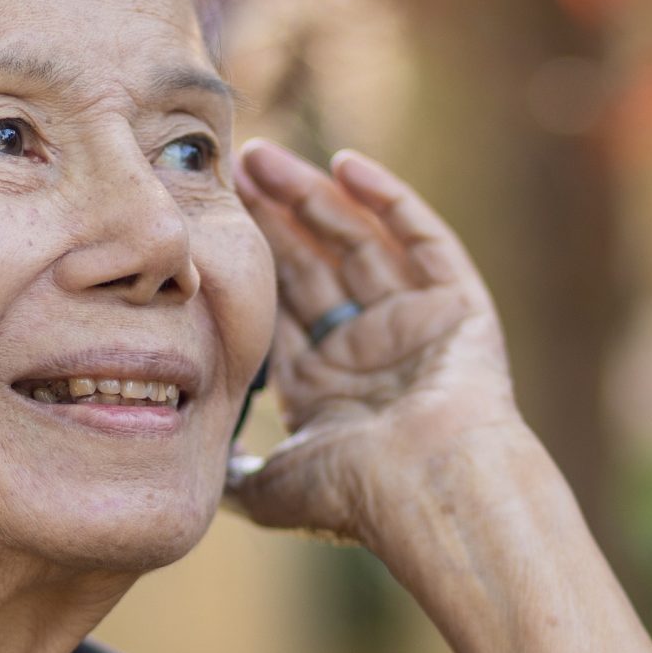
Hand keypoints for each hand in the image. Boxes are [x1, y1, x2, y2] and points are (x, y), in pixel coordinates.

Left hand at [223, 138, 538, 549]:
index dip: (248, 256)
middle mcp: (368, 350)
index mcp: (325, 386)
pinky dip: (388, 200)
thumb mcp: (269, 485)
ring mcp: (415, 325)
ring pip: (359, 241)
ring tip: (265, 157)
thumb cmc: (352, 495)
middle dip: (273, 214)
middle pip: (314, 263)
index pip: (279, 303)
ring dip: (314, 195)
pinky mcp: (459, 307)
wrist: (431, 494)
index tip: (212, 214)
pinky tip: (345, 164)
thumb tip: (192, 467)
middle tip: (233, 166)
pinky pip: (422, 239)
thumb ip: (231, 470)